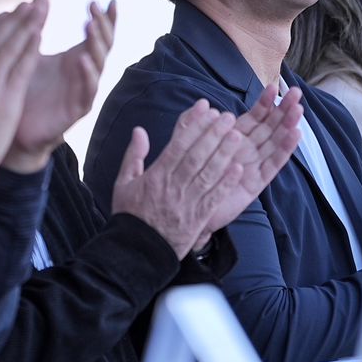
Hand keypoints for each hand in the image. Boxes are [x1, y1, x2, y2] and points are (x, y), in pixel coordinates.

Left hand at [4, 1, 116, 171]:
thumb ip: (35, 29)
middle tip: (95, 7)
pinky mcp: (76, 110)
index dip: (105, 19)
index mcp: (74, 59)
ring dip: (96, 45)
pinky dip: (87, 75)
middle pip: (103, 46)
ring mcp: (82, 92)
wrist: (14, 128)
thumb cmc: (24, 90)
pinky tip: (81, 59)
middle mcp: (83, 74)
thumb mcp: (28, 54)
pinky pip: (87, 91)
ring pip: (98, 66)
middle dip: (102, 26)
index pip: (97, 36)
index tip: (107, 0)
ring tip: (90, 25)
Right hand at [110, 101, 249, 257]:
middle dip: (213, 134)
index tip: (206, 109)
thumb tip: (139, 130)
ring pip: (208, 173)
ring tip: (237, 136)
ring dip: (224, 153)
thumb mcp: (123, 183)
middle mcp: (174, 186)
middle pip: (197, 155)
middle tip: (228, 117)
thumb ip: (134, 156)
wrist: (138, 252)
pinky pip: (214, 197)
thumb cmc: (130, 216)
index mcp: (156, 175)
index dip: (194, 125)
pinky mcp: (198, 218)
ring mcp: (188, 202)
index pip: (178, 144)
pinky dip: (226, 183)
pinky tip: (238, 169)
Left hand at [195, 83, 302, 247]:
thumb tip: (203, 104)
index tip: (274, 87)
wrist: (187, 208)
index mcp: (234, 139)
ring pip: (275, 142)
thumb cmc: (189, 176)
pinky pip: (273, 164)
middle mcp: (247, 151)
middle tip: (296, 93)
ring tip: (298, 109)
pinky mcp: (256, 183)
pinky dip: (284, 150)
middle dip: (283, 110)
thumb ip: (192, 125)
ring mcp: (253, 166)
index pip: (254, 117)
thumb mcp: (188, 146)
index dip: (265, 103)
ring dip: (287, 125)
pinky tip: (294, 135)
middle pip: (270, 127)